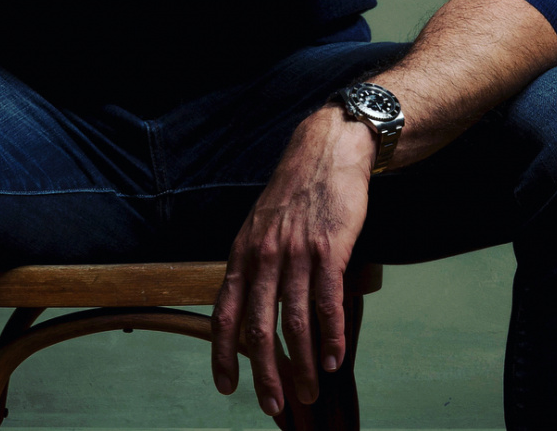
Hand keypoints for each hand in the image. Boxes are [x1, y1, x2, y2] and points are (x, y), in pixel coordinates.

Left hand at [211, 107, 375, 417]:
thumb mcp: (261, 225)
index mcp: (243, 251)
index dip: (222, 353)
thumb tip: (252, 310)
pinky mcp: (329, 248)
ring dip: (303, 363)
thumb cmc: (295, 192)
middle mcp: (264, 254)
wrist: (326, 150)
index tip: (226, 387)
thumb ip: (255, 264)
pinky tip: (335, 357)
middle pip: (258, 326)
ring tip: (311, 389)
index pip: (224, 311)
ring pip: (294, 321)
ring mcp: (296, 252)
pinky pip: (328, 302)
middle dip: (265, 373)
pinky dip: (331, 335)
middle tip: (273, 405)